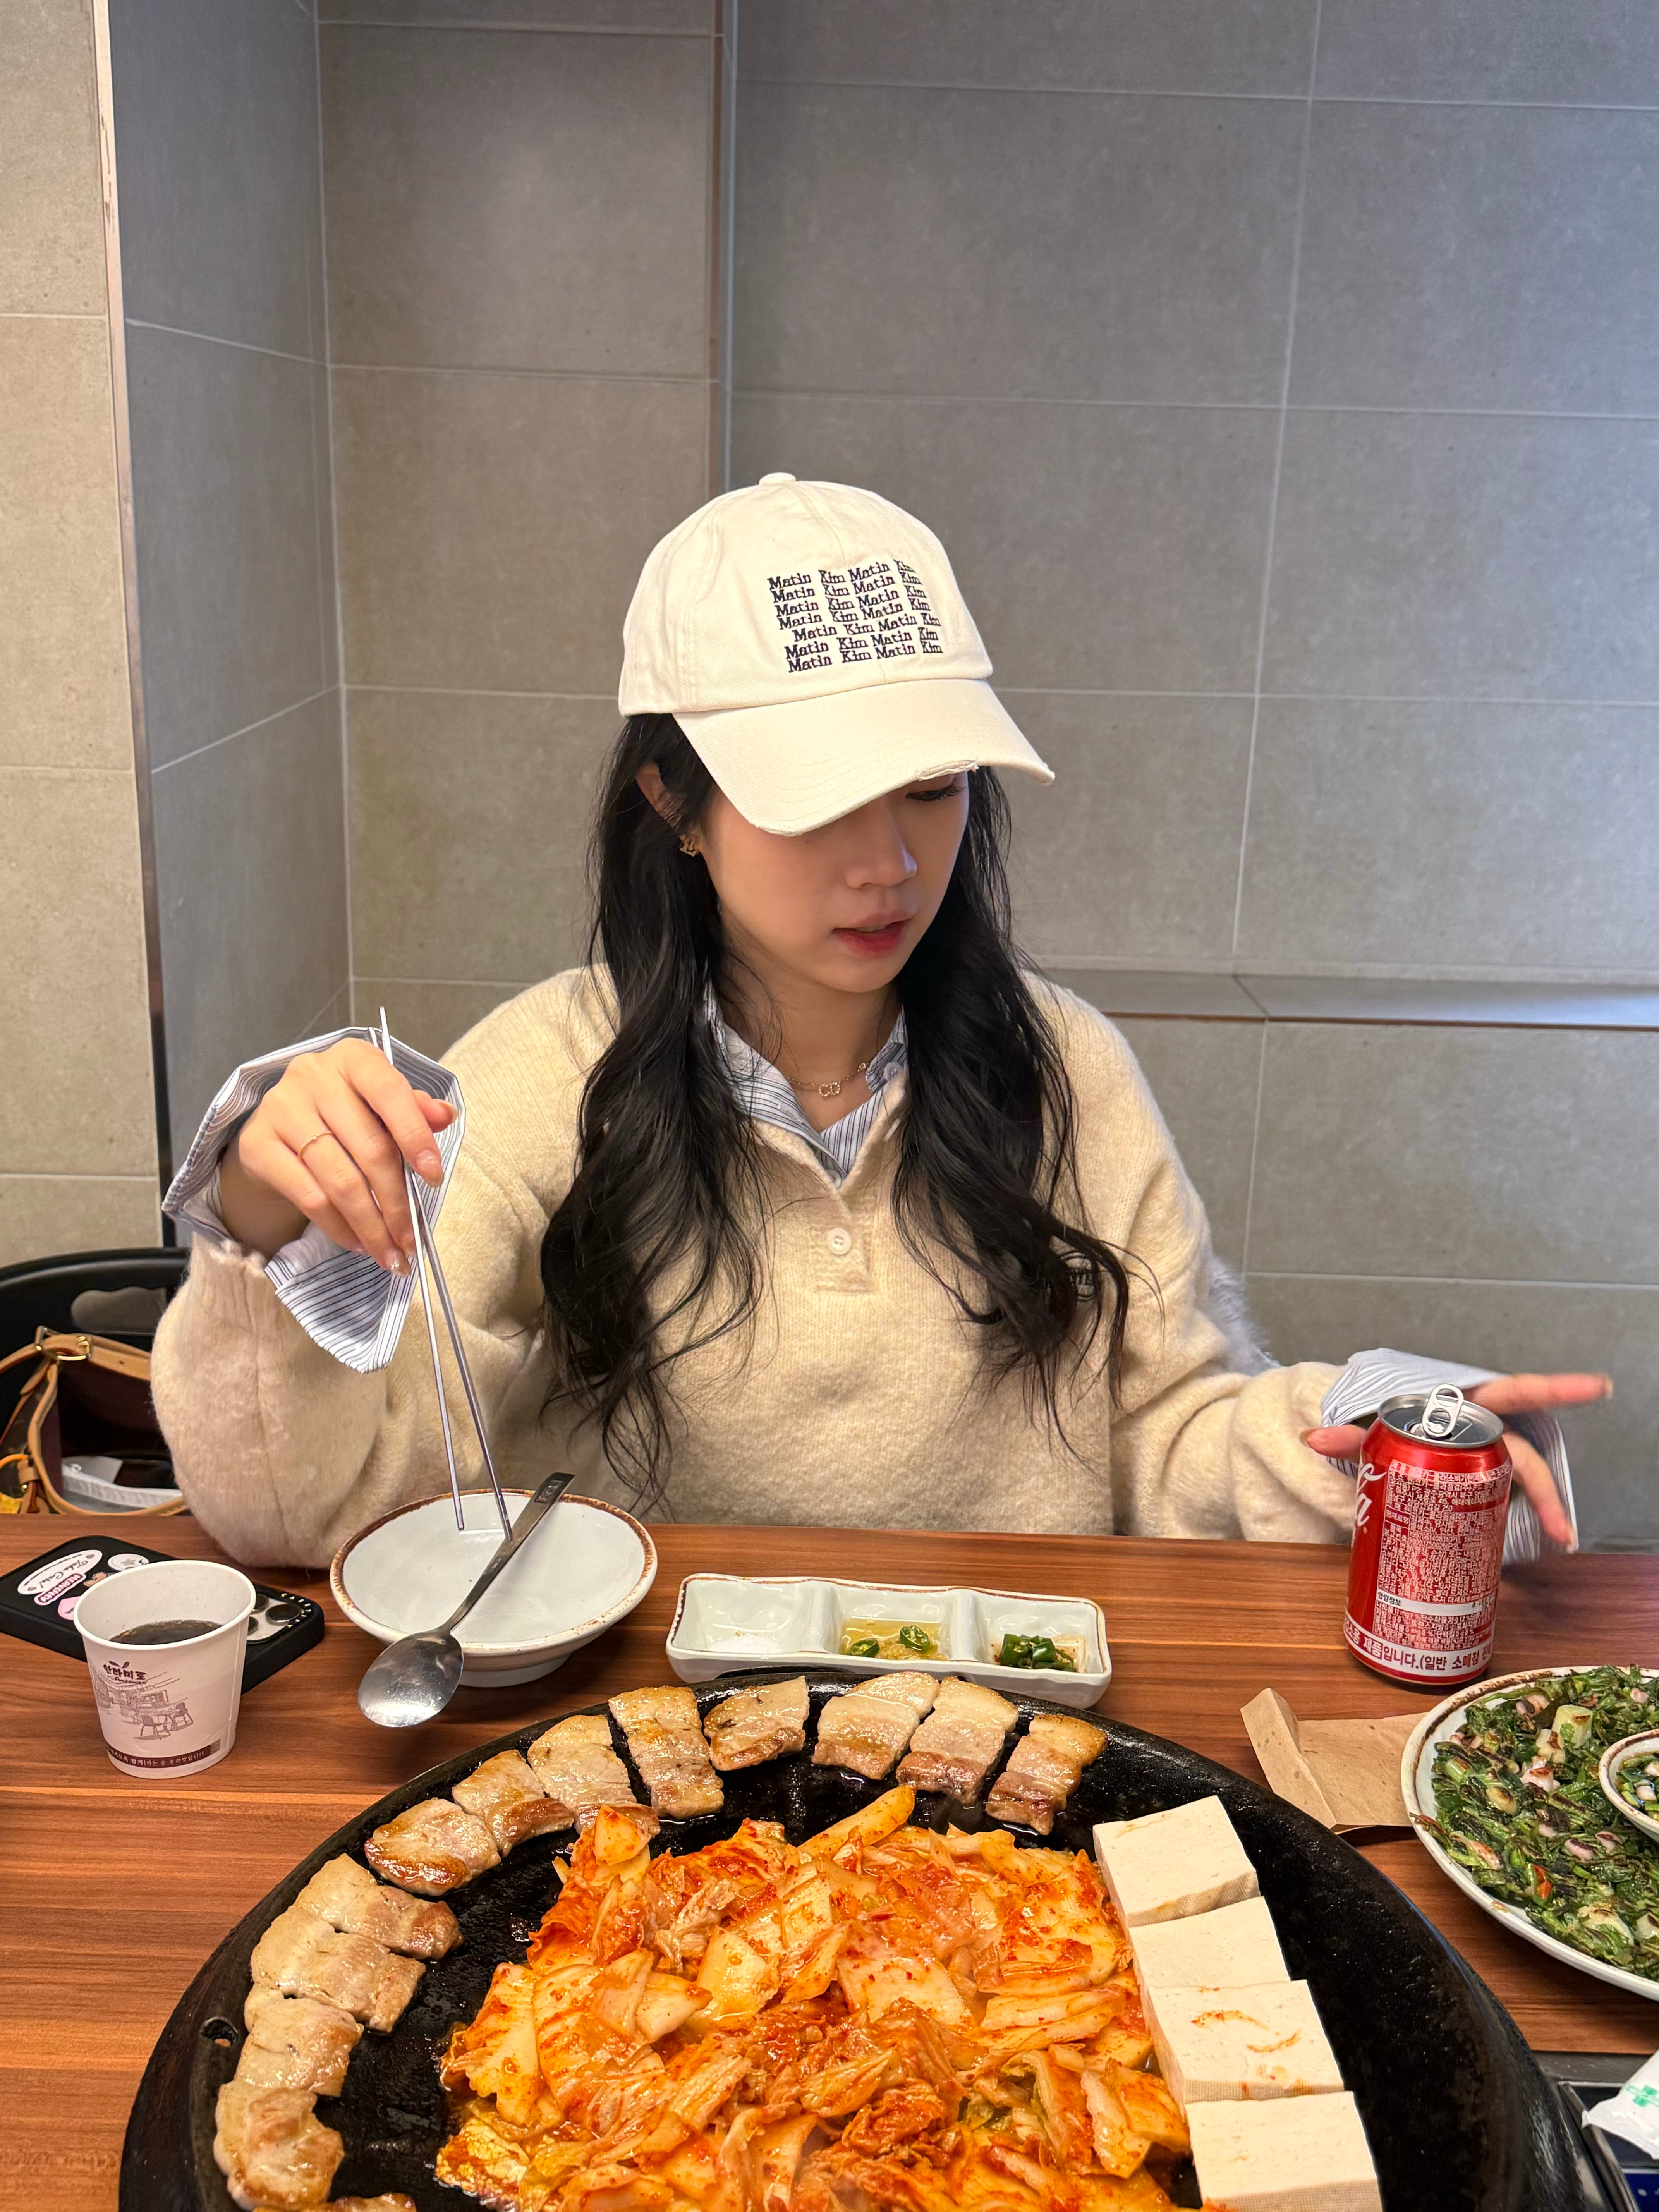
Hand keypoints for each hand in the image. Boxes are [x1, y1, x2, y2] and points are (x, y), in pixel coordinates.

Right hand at [218, 1039, 455, 1269]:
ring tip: (390, 1253)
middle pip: (369, 1148)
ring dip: (371, 1225)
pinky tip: (358, 1243)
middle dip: (397, 1203)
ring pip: (340, 1180)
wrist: (278, 1127)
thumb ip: (413, 1109)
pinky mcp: (258, 1145)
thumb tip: (445, 1116)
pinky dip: (339, 1227)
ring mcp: (280, 1110)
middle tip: (412, 1240)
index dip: (415, 1136)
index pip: (390, 1093)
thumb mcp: (381, 1104)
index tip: (433, 1177)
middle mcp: (313, 1076)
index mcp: (353, 1059)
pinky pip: (309, 1197)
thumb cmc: (344, 1113)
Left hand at [1304, 1372, 1612, 1550]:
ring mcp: (1485, 1454)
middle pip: (1524, 1454)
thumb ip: (1349, 1433)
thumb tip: (1311, 1438)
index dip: (1555, 1388)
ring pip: (1520, 1477)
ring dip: (1540, 1507)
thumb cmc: (1388, 1418)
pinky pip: (1501, 1492)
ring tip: (1557, 1540)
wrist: (1380, 1430)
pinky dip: (1517, 1514)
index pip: (1514, 1392)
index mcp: (1465, 1404)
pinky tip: (1535, 1539)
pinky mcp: (1480, 1476)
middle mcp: (1483, 1429)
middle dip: (1546, 1490)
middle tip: (1563, 1531)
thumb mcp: (1372, 1424)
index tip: (1595, 1387)